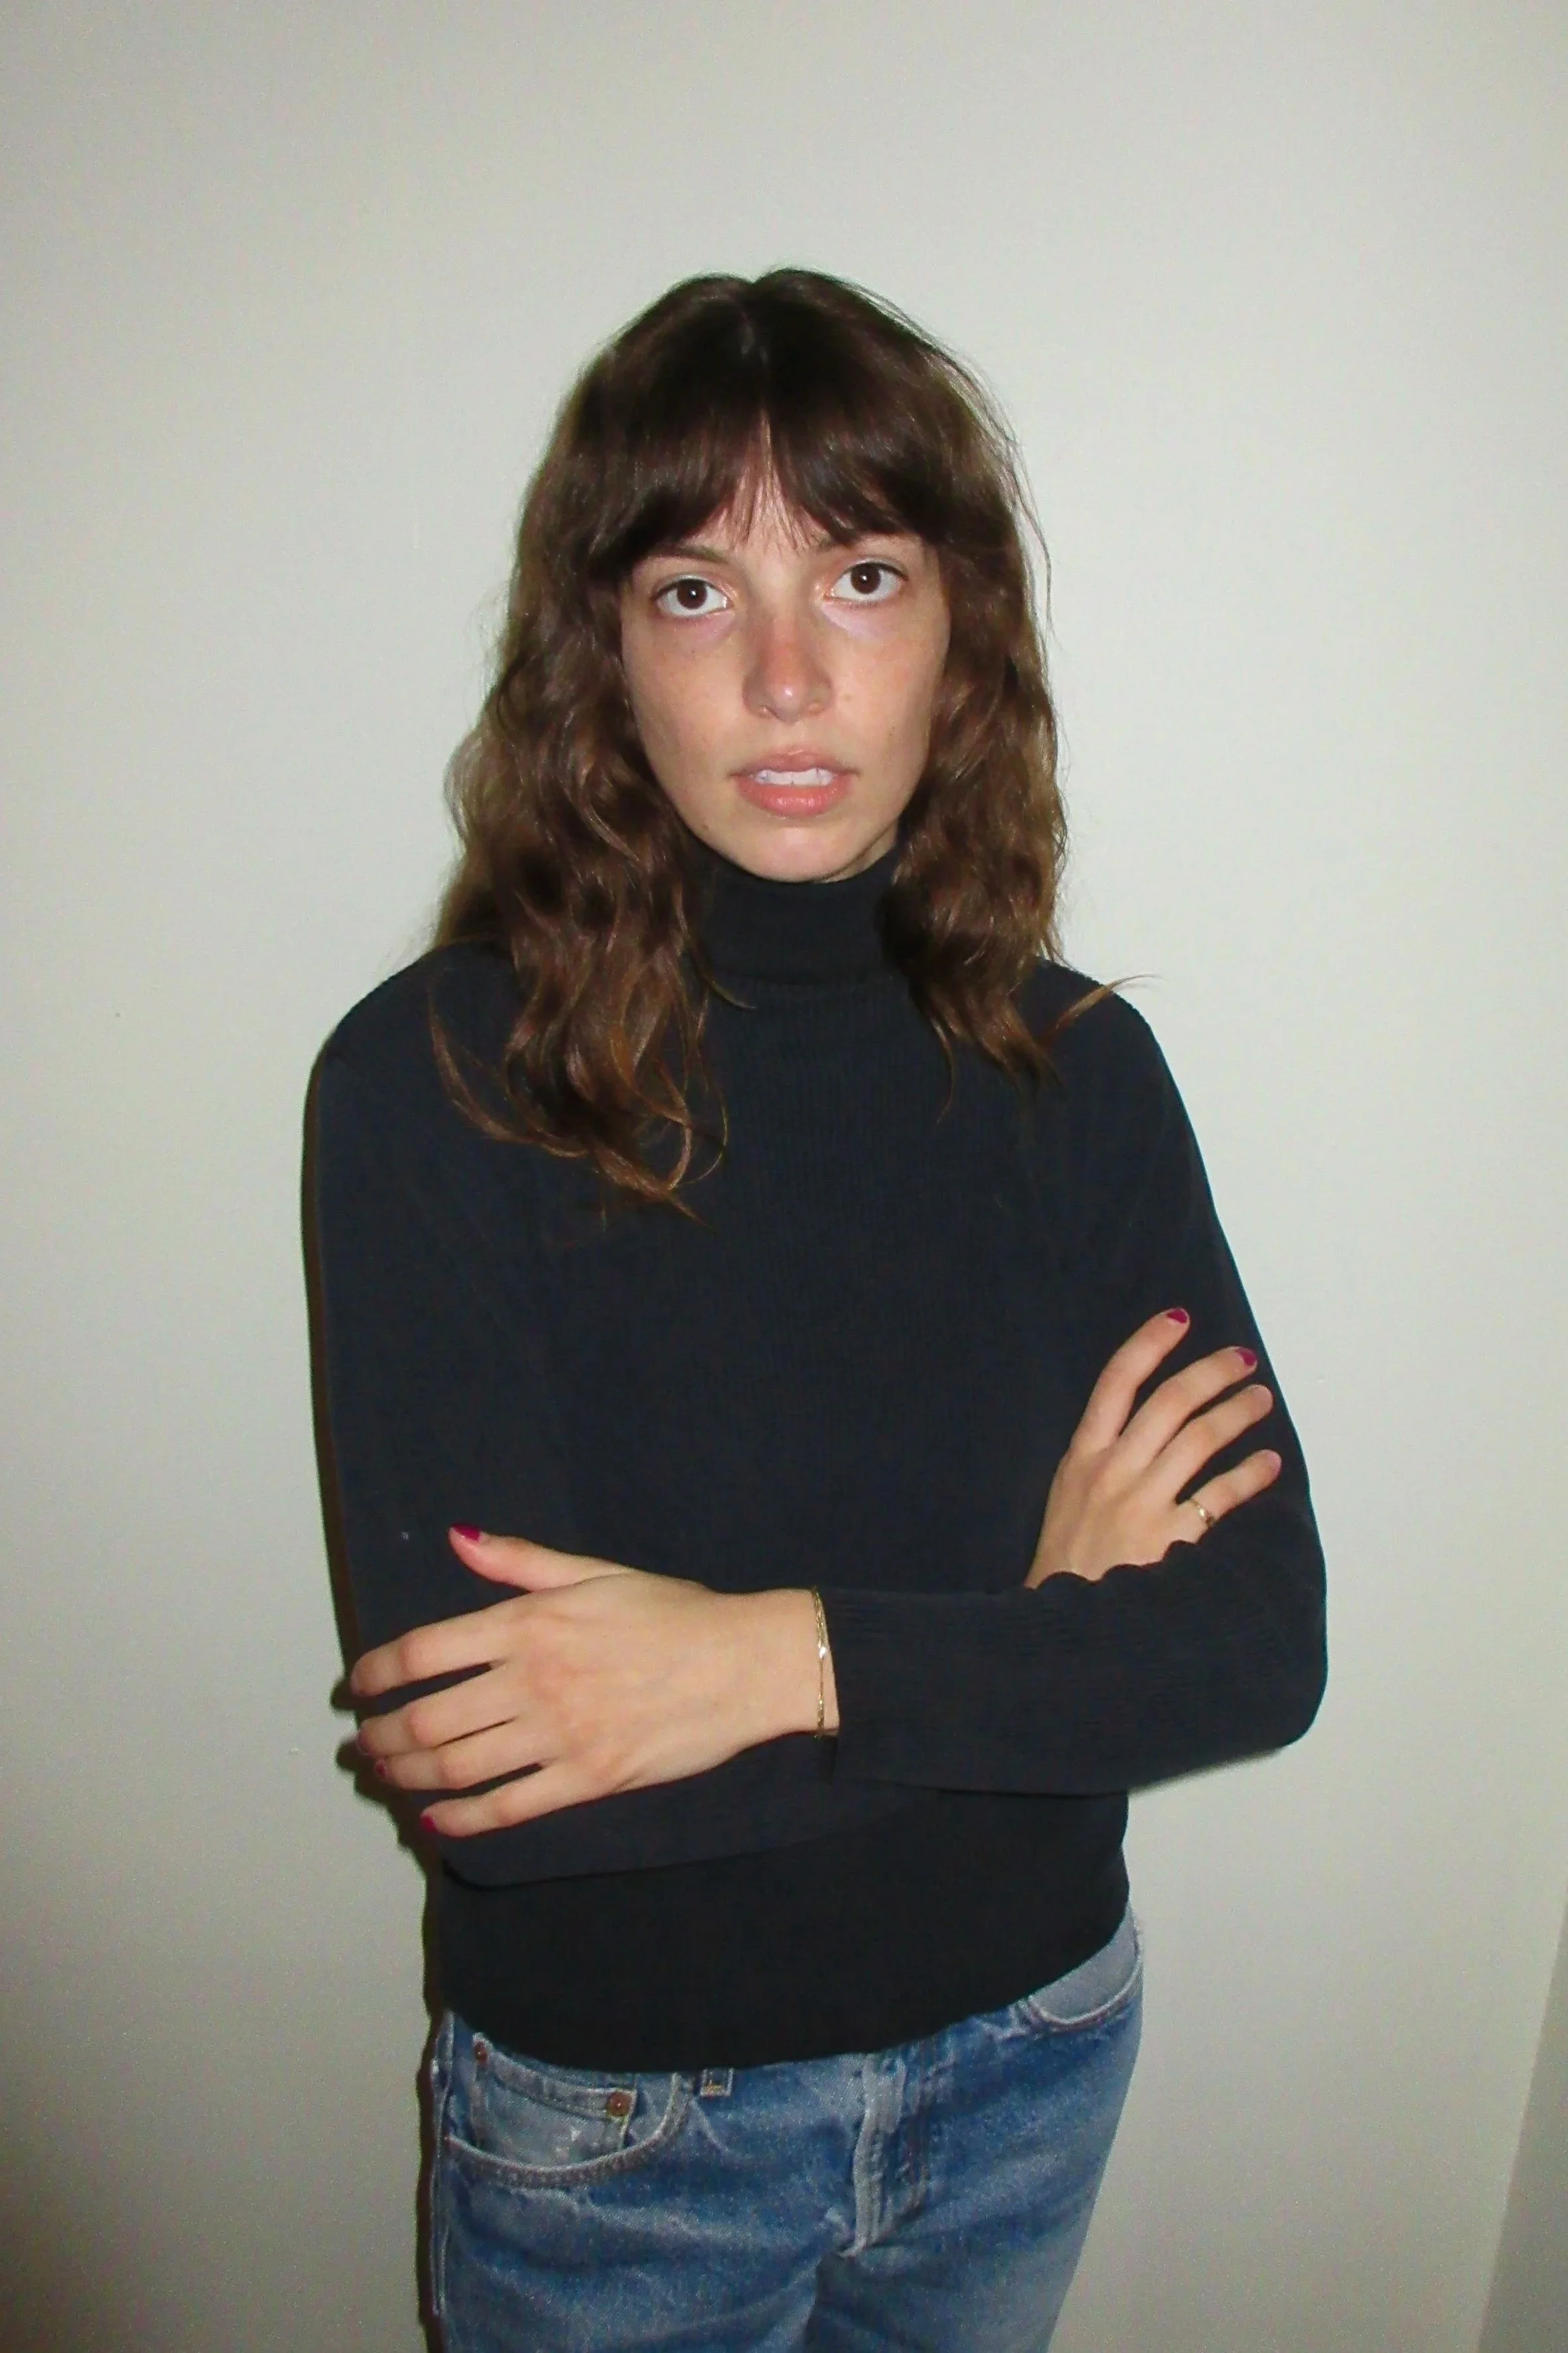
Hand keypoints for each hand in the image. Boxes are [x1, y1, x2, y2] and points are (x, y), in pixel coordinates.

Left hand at [351, 1530, 826, 1834]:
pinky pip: (508, 1807)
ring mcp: (559, 1734)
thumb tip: (458, 1537)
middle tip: (362, 1744)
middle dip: (381, 1737)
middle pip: (428, 1719)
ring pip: (457, 1766)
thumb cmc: (672, 1612)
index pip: (424, 1651)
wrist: (742, 1663)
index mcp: (530, 1623)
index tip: (359, 1686)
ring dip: (407, 1777)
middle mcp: (534, 1680)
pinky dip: (463, 1819)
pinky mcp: (587, 1779)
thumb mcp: (594, 1572)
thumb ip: (519, 1562)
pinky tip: (437, 1820)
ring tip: (387, 1777)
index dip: (378, 1672)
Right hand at [1025, 1309, 1280, 1586]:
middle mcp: (1113, 1470)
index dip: (1149, 1344)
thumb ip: (1100, 1458)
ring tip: (1261, 1399)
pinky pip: (1220, 1496)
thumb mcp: (1066, 1495)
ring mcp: (1142, 1502)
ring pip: (1200, 1438)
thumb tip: (1144, 1425)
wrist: (1061, 1620)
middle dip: (1211, 1372)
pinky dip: (1248, 1475)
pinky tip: (1267, 1463)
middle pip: (1170, 1401)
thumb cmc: (1067, 1560)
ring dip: (1237, 1412)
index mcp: (1083, 1455)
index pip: (1116, 1382)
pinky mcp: (1170, 1537)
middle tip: (1242, 1359)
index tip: (1179, 1319)